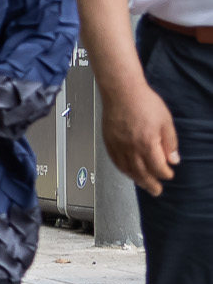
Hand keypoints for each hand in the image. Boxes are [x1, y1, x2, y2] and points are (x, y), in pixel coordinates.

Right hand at [100, 79, 180, 195]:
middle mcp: (131, 148)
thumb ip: (170, 142)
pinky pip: (116, 161)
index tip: (169, 174)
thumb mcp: (166, 121)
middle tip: (156, 191)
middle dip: (151, 184)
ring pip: (127, 169)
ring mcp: (118, 146)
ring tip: (142, 185)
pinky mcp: (109, 142)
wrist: (121, 92)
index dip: (165, 173)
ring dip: (136, 180)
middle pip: (141, 173)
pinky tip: (127, 172)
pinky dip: (123, 170)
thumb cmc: (143, 102)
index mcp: (147, 143)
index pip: (158, 167)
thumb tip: (173, 158)